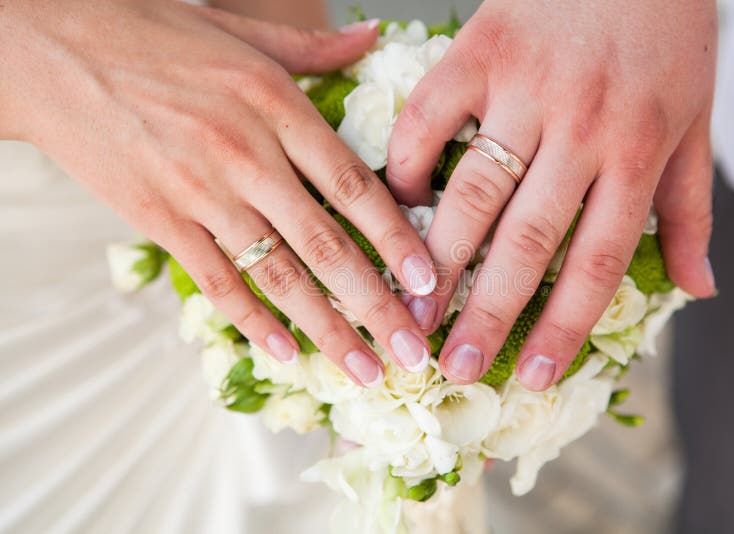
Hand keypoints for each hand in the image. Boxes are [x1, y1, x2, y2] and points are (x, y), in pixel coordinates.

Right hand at [1, 0, 435, 384]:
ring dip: (326, 329)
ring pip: (278, 274)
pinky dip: (252, 320)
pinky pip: (215, 280)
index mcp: (275, 105)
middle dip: (377, 305)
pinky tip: (284, 353)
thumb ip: (314, 48)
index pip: (353, 186)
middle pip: (326, 245)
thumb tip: (372, 35)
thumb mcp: (242, 31)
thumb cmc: (151, 34)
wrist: (51, 48)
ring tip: (363, 369)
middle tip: (412, 352)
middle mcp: (245, 154)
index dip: (397, 239)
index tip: (430, 282)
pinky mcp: (158, 218)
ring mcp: (200, 192)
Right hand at [387, 0, 716, 388]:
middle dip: (486, 312)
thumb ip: (692, 208)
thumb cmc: (668, 32)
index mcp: (639, 151)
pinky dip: (408, 164)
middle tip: (451, 364)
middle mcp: (580, 127)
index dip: (562, 327)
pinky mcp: (479, 51)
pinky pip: (429, 118)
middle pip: (527, 241)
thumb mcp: (697, 120)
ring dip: (438, 259)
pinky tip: (400, 202)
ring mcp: (524, 88)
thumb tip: (699, 287)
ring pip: (473, 191)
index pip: (596, 262)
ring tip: (411, 309)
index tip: (531, 375)